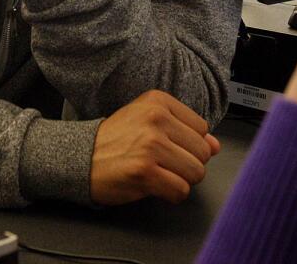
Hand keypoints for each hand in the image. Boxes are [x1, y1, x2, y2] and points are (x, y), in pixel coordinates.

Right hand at [89, 90, 220, 204]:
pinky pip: (181, 190)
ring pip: (196, 172)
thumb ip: (185, 130)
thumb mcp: (148, 122)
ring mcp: (151, 145)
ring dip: (180, 180)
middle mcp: (156, 119)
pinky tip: (155, 186)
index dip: (188, 144)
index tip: (169, 146)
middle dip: (188, 164)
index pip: (202, 128)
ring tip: (159, 174)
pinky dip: (171, 194)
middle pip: (202, 152)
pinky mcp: (145, 171)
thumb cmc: (115, 140)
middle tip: (163, 163)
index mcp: (158, 101)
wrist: (80, 156)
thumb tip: (216, 145)